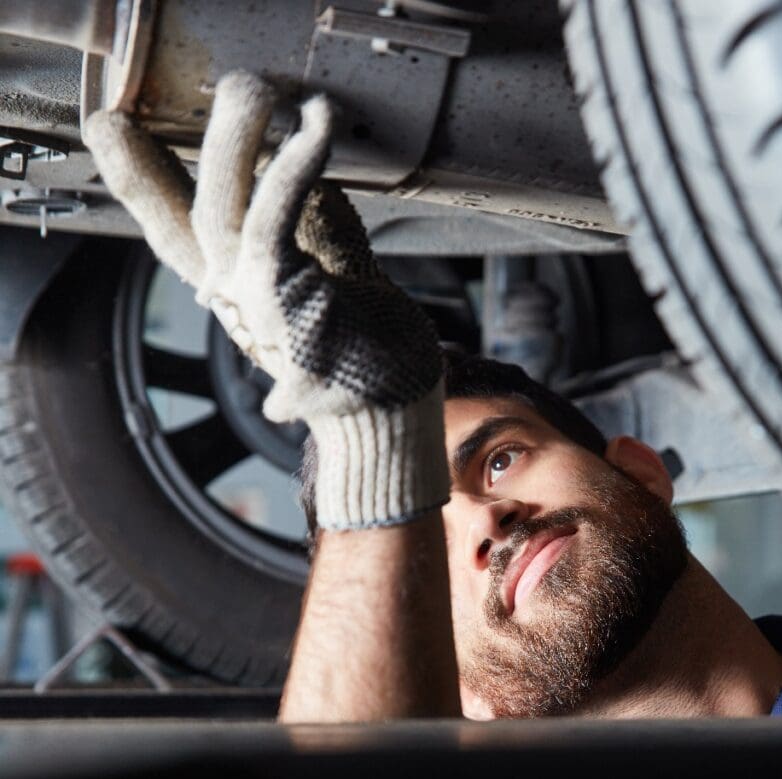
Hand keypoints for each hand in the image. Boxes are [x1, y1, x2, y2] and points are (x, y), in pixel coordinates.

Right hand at [82, 71, 448, 530]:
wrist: (391, 411)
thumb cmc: (374, 354)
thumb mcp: (341, 284)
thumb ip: (324, 239)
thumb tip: (322, 189)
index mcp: (243, 294)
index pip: (178, 232)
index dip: (144, 182)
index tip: (113, 131)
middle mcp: (236, 299)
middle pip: (186, 215)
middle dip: (168, 150)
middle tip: (205, 94)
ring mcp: (254, 302)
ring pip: (220, 206)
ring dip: (233, 139)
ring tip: (254, 86)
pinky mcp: (284, 297)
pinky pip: (273, 217)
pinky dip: (290, 168)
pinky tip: (313, 130)